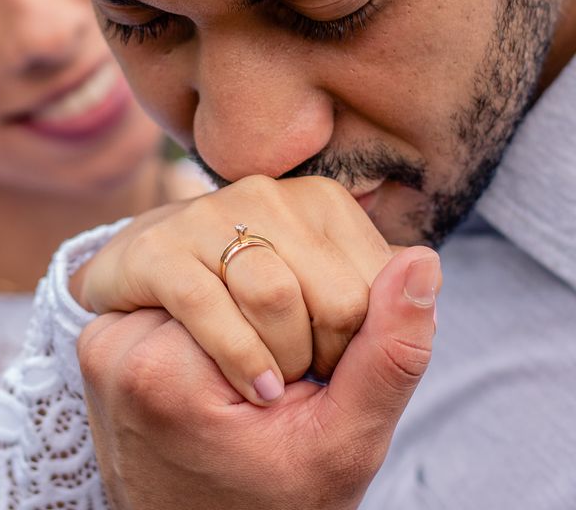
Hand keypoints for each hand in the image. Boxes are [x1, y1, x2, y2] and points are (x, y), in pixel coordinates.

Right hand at [72, 175, 396, 403]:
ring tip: (268, 379)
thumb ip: (394, 326)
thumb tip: (426, 260)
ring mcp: (207, 214)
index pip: (379, 288)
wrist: (159, 366)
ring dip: (279, 364)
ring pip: (274, 296)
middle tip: (297, 374)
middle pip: (337, 298)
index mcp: (324, 203)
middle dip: (324, 361)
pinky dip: (237, 361)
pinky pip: (209, 306)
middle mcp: (269, 195)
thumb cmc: (263, 353)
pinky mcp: (157, 247)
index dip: (360, 347)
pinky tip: (247, 387)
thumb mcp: (341, 354)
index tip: (327, 360)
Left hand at [79, 246, 439, 509]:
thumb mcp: (342, 445)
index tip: (293, 386)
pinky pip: (180, 294)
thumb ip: (386, 357)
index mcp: (165, 370)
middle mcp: (114, 344)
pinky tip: (218, 368)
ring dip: (244, 314)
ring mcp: (101, 340)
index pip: (270, 283)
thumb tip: (421, 259)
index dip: (306, 328)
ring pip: (210, 275)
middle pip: (234, 273)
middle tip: (272, 383)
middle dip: (273, 318)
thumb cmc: (271, 502)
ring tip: (246, 376)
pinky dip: (213, 321)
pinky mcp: (102, 339)